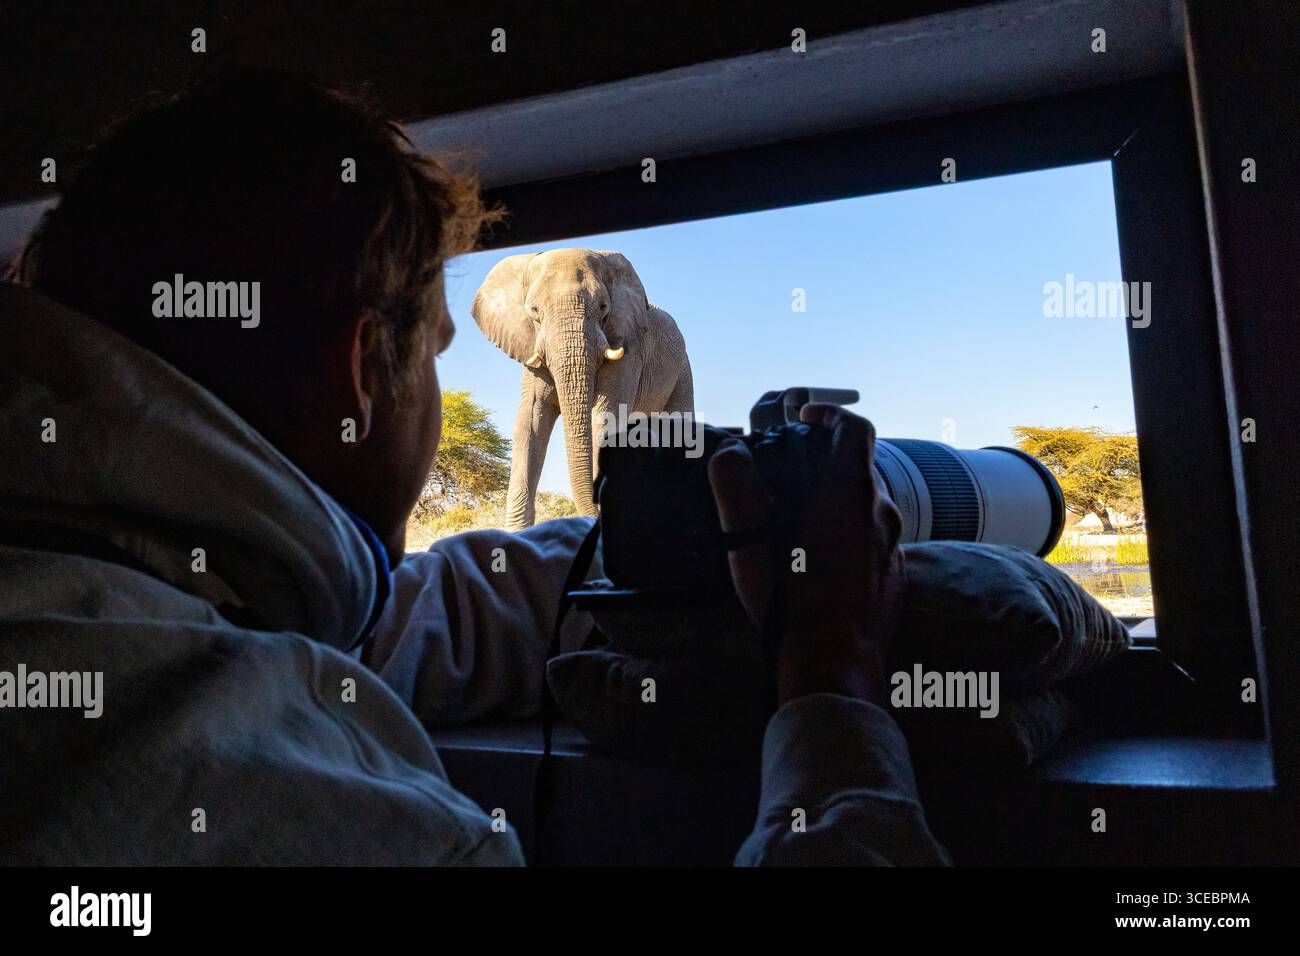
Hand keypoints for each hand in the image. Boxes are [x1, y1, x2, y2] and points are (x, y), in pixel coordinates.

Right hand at [707, 404, 903, 707]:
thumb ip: (737, 489)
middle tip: (794, 470)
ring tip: (801, 516)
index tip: (807, 418)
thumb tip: (728, 452)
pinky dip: (850, 534)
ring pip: (869, 504)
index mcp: (850, 492)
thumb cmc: (790, 600)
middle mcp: (881, 512)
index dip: (831, 414)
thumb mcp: (750, 542)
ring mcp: (892, 546)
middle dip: (829, 461)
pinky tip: (820, 559)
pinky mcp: (894, 576)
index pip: (854, 429)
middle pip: (862, 467)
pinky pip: (874, 540)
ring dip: (839, 499)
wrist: (833, 664)